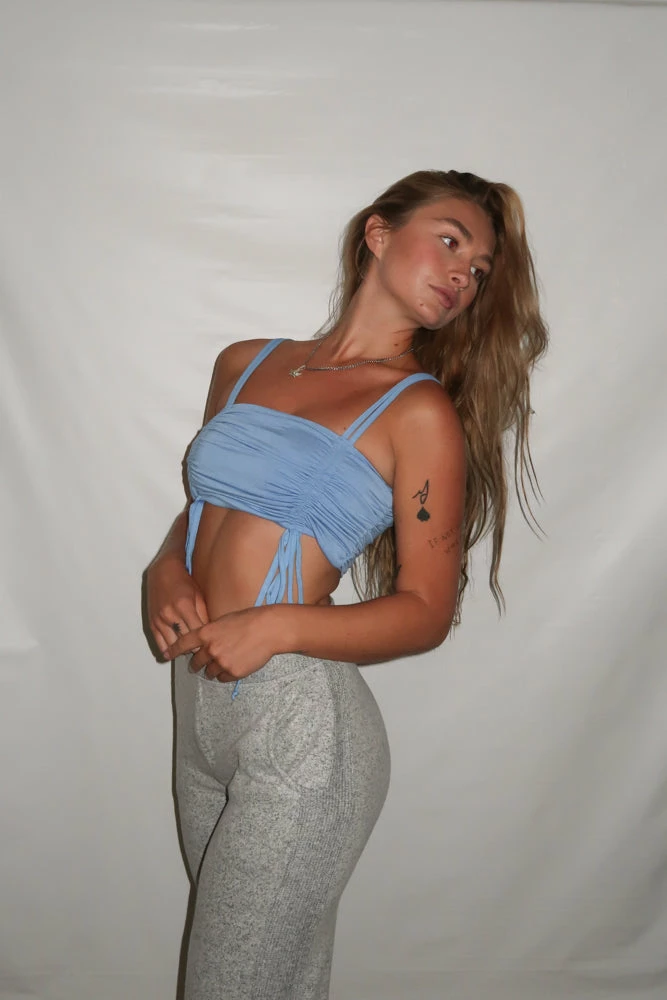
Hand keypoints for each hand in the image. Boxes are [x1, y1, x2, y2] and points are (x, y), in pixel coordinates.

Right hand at [146, 556, 209, 657]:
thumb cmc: (183, 582)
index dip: (205, 640)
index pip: (198, 633)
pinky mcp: (152, 623)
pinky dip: (167, 650)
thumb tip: (209, 633)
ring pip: (173, 646)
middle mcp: (170, 614)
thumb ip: (204, 615)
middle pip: (186, 642)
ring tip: (190, 651)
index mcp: (184, 606)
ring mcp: (160, 619)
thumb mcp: (198, 595)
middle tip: (203, 650)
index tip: (210, 643)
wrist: (162, 572)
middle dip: (195, 647)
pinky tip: (174, 654)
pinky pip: (160, 643)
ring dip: (182, 650)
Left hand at [163, 606, 281, 681]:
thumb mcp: (224, 620)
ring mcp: (221, 662)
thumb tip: (206, 642)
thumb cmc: (249, 620)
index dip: (173, 650)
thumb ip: (212, 632)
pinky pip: (223, 678)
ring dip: (213, 669)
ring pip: (209, 672)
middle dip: (196, 664)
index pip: (182, 644)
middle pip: (196, 662)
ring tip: (223, 663)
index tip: (166, 655)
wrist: (268, 629)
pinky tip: (235, 665)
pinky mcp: (233, 672)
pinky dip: (226, 674)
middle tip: (199, 665)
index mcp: (206, 633)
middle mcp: (210, 649)